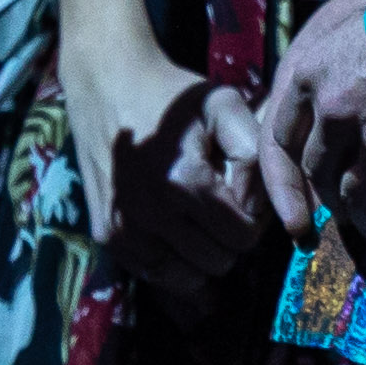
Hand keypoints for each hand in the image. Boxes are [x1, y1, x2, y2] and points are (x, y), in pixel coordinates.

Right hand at [64, 29, 270, 290]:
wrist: (107, 86)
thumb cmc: (172, 95)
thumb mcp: (224, 105)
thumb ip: (253, 153)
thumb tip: (258, 206)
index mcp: (184, 181)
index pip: (244, 233)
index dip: (255, 213)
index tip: (244, 190)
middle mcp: (150, 215)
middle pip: (221, 259)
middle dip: (232, 236)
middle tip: (224, 204)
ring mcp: (124, 231)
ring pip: (191, 277)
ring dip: (205, 253)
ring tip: (201, 217)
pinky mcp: (107, 238)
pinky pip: (157, 278)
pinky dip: (176, 267)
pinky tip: (181, 239)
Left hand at [253, 0, 365, 258]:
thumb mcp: (354, 28)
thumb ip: (334, 66)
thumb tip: (330, 104)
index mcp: (310, 78)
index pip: (280, 140)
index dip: (285, 176)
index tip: (295, 195)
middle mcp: (334, 113)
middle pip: (319, 174)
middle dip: (331, 201)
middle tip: (346, 213)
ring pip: (356, 199)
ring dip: (364, 223)